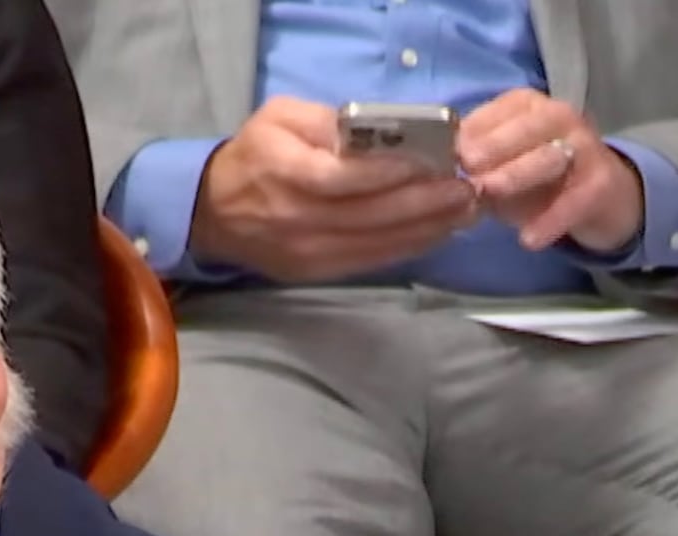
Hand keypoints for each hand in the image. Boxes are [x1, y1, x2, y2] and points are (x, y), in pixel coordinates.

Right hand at [191, 97, 480, 282]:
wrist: (211, 214)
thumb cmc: (252, 157)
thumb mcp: (279, 119)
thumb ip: (325, 121)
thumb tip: (378, 132)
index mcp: (283, 172)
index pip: (344, 178)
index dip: (392, 173)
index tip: (433, 162)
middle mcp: (294, 218)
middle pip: (369, 215)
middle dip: (425, 203)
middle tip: (466, 189)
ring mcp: (304, 252)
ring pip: (375, 244)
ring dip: (426, 230)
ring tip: (463, 212)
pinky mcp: (312, 273)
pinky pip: (367, 263)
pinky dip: (405, 249)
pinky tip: (434, 234)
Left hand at [456, 90, 643, 252]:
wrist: (599, 195)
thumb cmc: (535, 177)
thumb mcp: (499, 165)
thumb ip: (472, 164)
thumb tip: (434, 171)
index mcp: (527, 107)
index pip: (496, 113)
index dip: (469, 133)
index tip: (443, 155)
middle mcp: (558, 118)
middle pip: (525, 127)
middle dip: (494, 145)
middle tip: (466, 166)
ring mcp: (584, 147)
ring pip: (550, 156)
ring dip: (518, 173)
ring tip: (490, 192)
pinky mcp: (601, 183)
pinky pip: (574, 200)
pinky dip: (551, 219)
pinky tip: (529, 239)